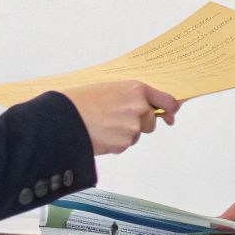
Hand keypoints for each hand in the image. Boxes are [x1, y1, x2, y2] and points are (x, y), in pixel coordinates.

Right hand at [60, 81, 180, 155]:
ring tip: (103, 125)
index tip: (170, 115)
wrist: (64, 118)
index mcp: (136, 89)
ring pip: (136, 134)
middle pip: (150, 121)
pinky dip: (114, 142)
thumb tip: (146, 106)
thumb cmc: (81, 101)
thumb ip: (131, 96)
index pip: (166, 100)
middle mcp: (139, 107)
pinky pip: (125, 145)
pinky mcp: (124, 143)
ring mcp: (133, 126)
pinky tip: (100, 134)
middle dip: (138, 123)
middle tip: (116, 119)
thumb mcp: (109, 89)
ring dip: (124, 133)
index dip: (170, 109)